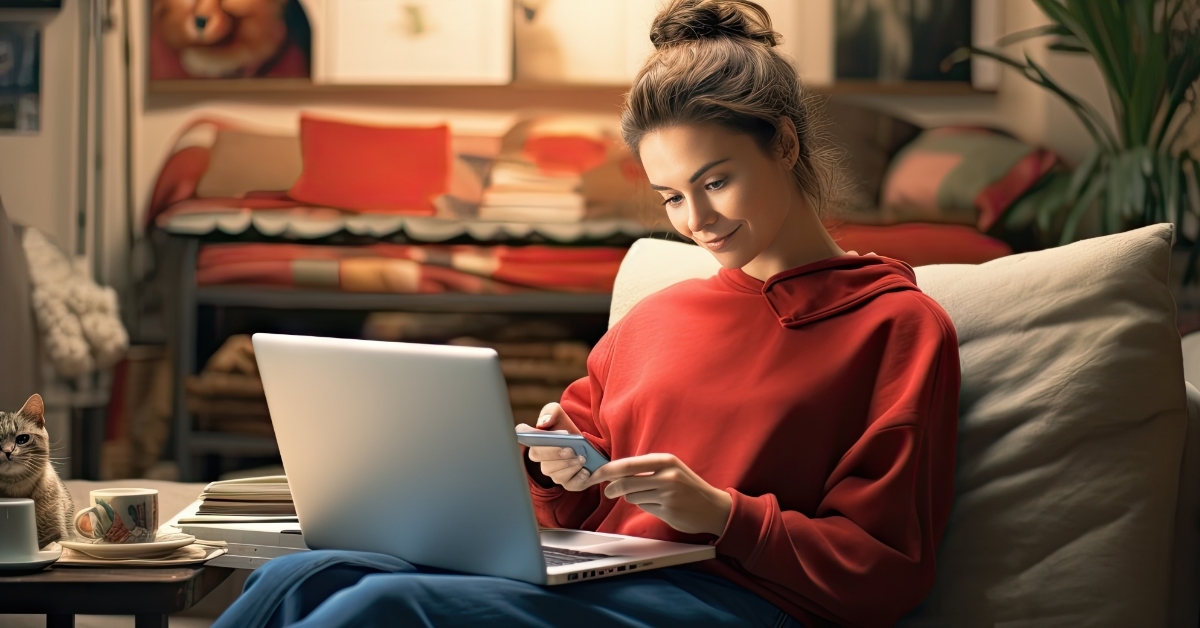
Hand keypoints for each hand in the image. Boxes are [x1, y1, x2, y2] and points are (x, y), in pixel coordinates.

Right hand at [515, 402, 591, 490]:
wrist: (591, 446)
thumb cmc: (570, 431)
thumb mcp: (562, 416)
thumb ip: (551, 412)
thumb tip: (543, 423)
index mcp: (536, 439)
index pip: (522, 433)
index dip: (527, 433)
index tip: (541, 431)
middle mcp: (541, 458)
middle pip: (538, 456)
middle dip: (554, 452)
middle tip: (571, 449)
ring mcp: (554, 473)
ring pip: (554, 474)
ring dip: (569, 465)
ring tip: (582, 458)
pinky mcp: (569, 483)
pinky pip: (571, 484)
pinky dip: (580, 477)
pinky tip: (586, 470)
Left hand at [586, 453, 731, 535]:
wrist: (713, 507)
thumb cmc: (688, 486)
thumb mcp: (670, 469)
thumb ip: (645, 469)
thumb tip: (614, 473)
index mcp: (665, 460)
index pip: (626, 464)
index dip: (607, 470)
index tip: (594, 475)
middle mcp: (666, 475)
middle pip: (625, 482)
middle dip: (612, 488)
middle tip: (609, 491)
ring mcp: (667, 494)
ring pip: (633, 496)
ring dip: (633, 497)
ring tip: (650, 496)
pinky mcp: (668, 511)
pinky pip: (644, 507)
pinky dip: (646, 506)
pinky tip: (660, 505)